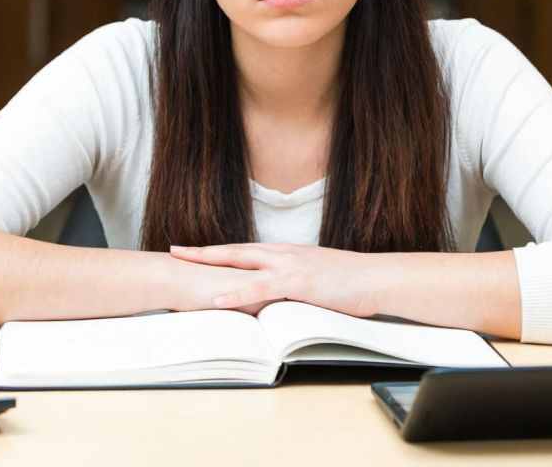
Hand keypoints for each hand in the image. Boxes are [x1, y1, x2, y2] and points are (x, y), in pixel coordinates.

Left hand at [168, 243, 377, 316]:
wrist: (376, 278)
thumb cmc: (351, 281)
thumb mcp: (316, 278)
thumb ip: (295, 283)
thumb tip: (280, 297)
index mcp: (286, 254)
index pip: (244, 252)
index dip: (218, 252)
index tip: (194, 251)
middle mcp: (282, 254)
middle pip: (233, 251)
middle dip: (202, 252)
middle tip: (175, 251)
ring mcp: (288, 265)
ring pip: (240, 264)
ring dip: (210, 265)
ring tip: (183, 267)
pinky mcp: (297, 282)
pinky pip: (260, 288)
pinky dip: (236, 294)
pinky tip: (217, 300)